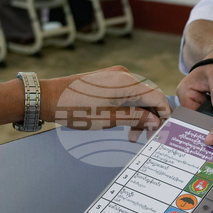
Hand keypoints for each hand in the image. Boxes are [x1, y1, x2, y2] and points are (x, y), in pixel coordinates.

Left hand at [40, 66, 170, 139]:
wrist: (48, 98)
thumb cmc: (74, 109)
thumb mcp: (108, 119)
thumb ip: (135, 118)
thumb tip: (155, 121)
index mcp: (126, 82)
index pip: (157, 96)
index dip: (164, 114)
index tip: (165, 131)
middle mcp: (123, 75)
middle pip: (148, 96)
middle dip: (150, 118)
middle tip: (146, 138)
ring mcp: (114, 76)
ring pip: (137, 97)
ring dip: (138, 116)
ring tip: (132, 136)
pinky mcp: (107, 80)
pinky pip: (126, 94)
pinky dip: (128, 109)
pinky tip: (123, 123)